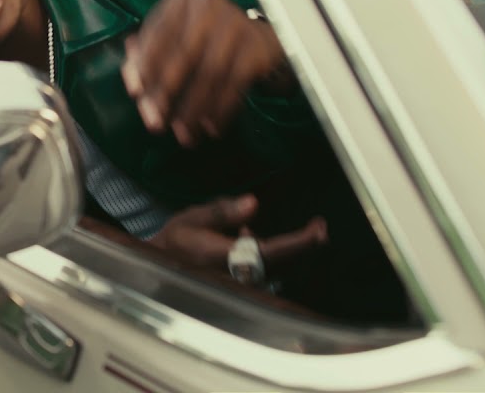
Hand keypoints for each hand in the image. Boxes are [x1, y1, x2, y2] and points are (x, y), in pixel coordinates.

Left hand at [121, 0, 291, 147]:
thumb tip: (132, 82)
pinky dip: (221, 110)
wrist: (255, 39)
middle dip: (167, 93)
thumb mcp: (173, 38)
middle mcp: (209, 5)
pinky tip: (210, 128)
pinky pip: (235, 84)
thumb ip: (146, 56)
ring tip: (184, 134)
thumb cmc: (202, 39)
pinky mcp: (257, 47)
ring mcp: (236, 24)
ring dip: (194, 109)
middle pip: (183, 54)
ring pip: (210, 73)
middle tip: (156, 122)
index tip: (136, 94)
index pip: (158, 33)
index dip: (145, 65)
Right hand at [150, 195, 326, 273]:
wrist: (163, 263)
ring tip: (310, 231)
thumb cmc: (176, 239)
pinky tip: (265, 237)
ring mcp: (240, 281)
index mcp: (223, 257)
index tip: (317, 231)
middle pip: (280, 263)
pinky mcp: (242, 281)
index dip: (297, 243)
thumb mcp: (193, 218)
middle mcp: (235, 274)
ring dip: (295, 250)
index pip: (268, 252)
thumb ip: (223, 211)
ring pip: (277, 267)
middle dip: (304, 246)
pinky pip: (267, 268)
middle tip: (321, 228)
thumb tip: (254, 203)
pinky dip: (278, 253)